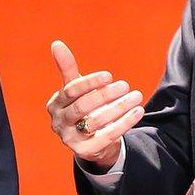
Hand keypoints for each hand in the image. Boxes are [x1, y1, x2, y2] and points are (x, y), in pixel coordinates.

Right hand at [46, 40, 144, 172]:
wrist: (91, 140)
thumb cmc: (83, 107)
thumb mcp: (75, 88)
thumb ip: (67, 67)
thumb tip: (56, 43)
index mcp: (55, 104)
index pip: (71, 91)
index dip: (90, 82)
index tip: (109, 75)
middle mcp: (59, 123)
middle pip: (82, 107)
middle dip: (105, 95)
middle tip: (125, 85)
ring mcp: (71, 139)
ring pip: (95, 121)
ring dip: (118, 108)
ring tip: (136, 96)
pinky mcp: (86, 151)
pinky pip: (108, 136)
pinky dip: (124, 123)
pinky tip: (138, 111)